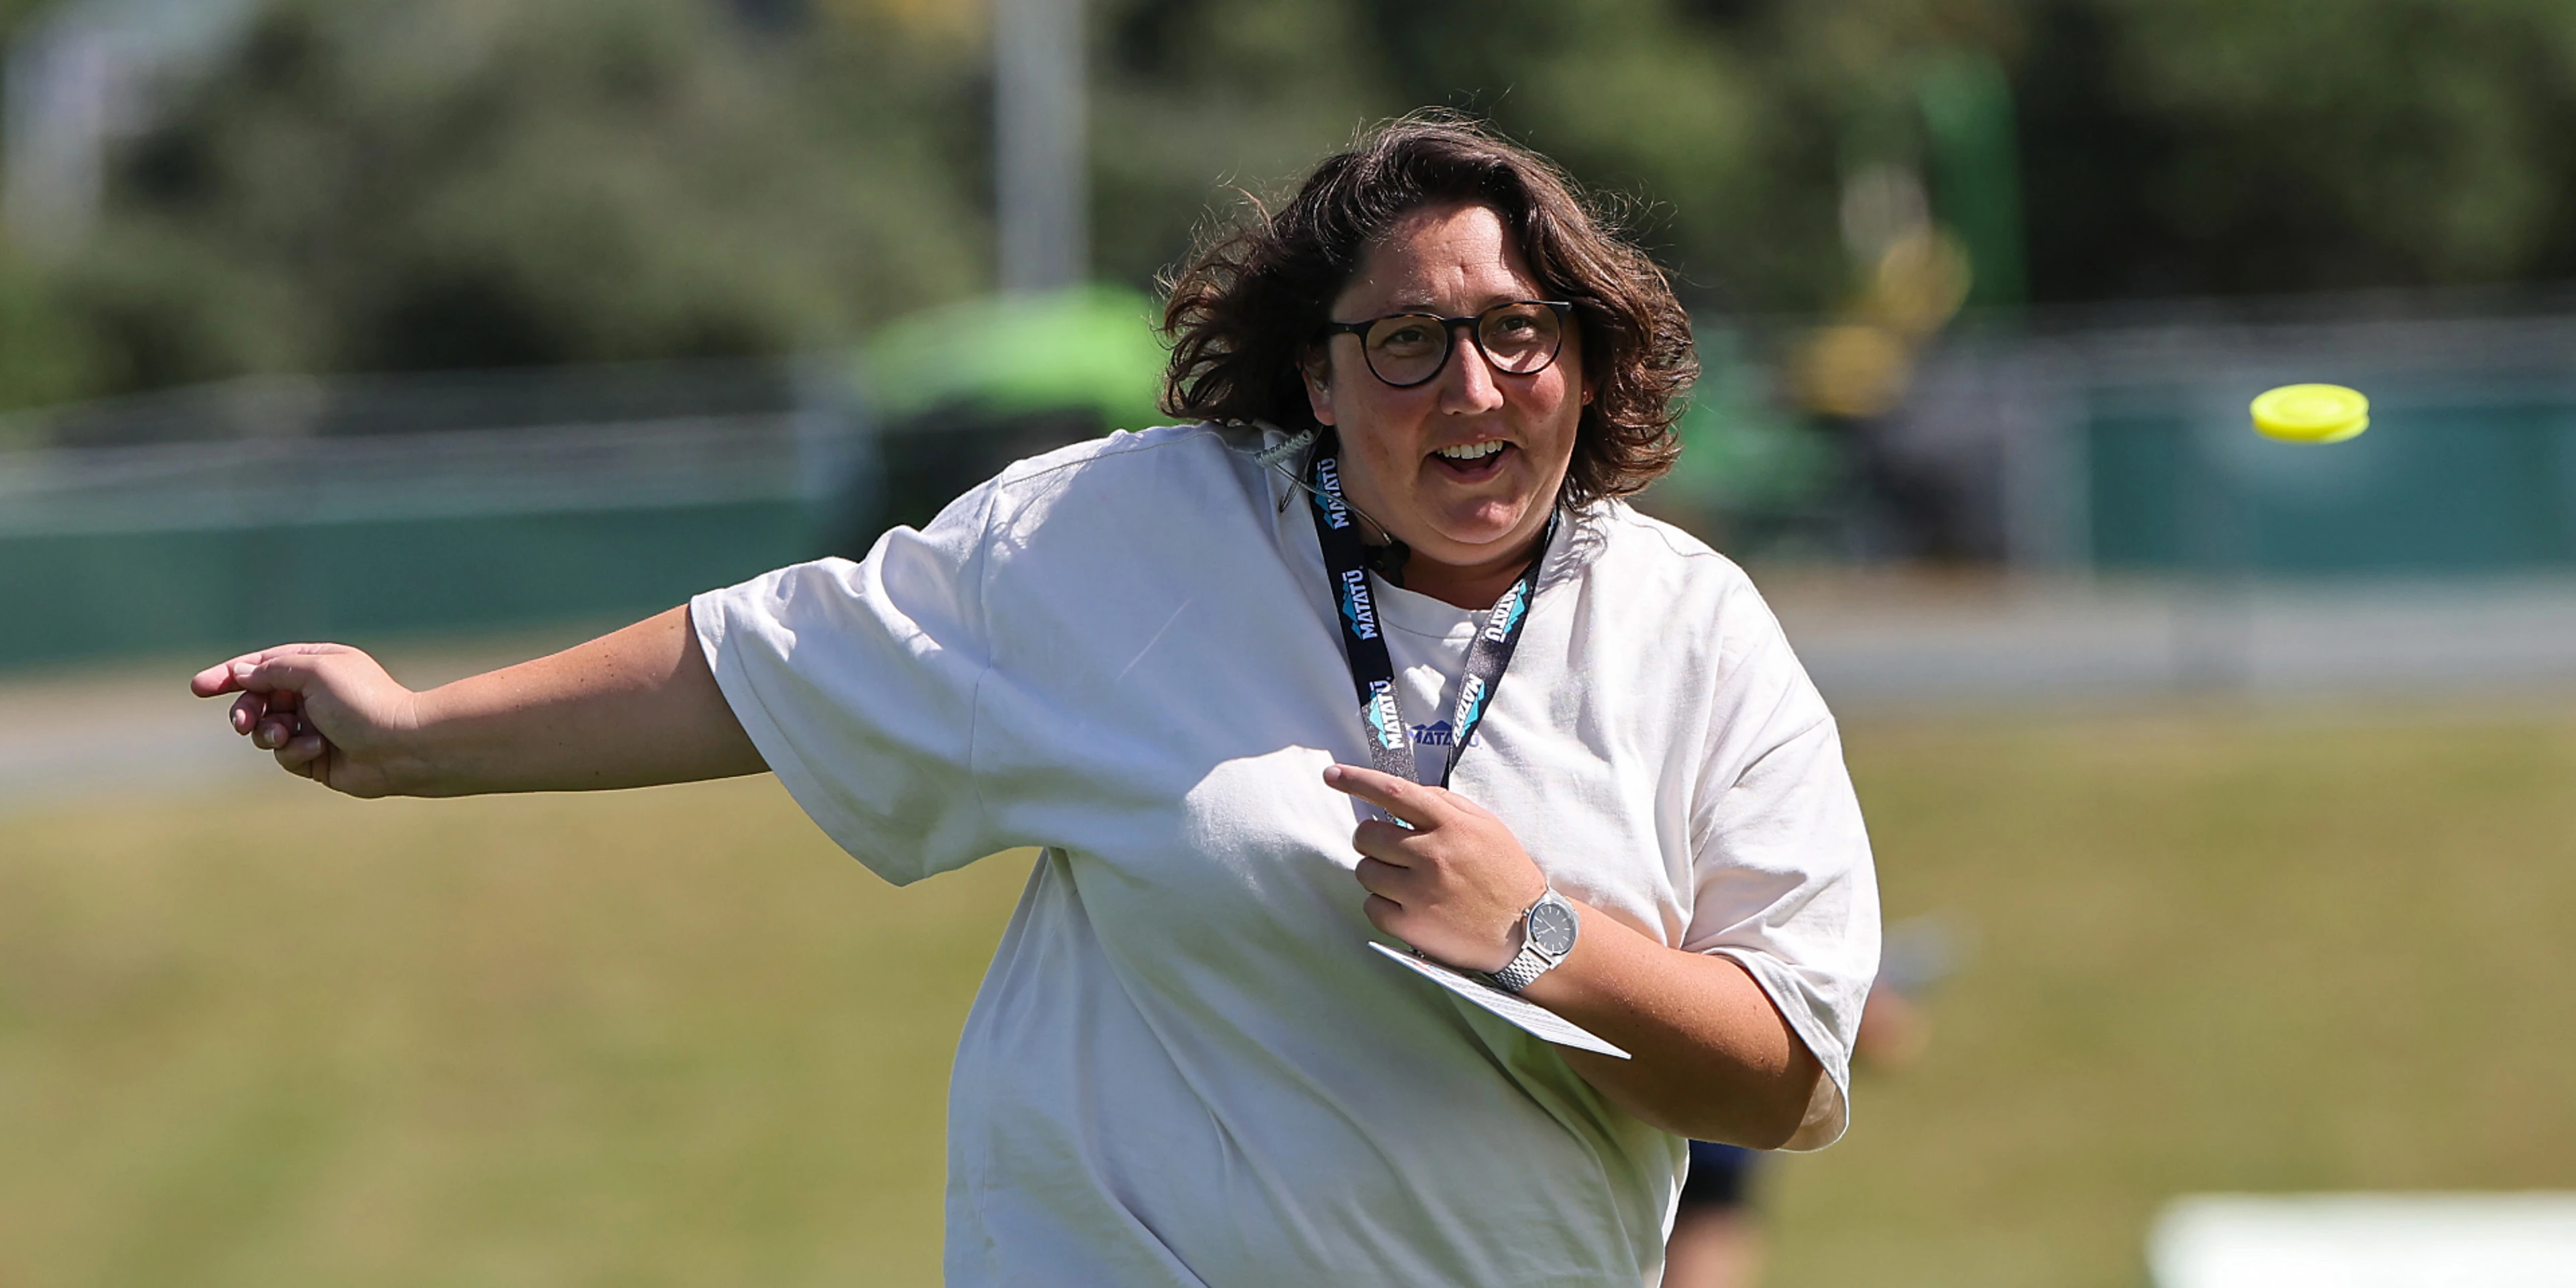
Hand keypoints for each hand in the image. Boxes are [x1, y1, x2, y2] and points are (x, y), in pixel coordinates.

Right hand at [189, 644, 423, 796]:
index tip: (197, 687)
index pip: (261, 666)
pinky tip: (317, 749)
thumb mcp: (314, 671)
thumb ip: (273, 669)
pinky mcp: (316, 757)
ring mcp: (314, 726)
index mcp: (315, 665)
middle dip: (246, 710)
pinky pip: (285, 754)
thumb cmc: (363, 701)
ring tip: (285, 734)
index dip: (228, 675)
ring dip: (269, 733)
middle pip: (257, 700)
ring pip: (266, 730)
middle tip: (243, 722)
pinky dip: (294, 751)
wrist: (399, 746)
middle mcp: (313, 694)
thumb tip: (242, 673)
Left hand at [1323, 763, 1548, 972]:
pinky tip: (1408, 906)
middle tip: (1391, 851)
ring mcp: (1419, 892)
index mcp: (1450, 825)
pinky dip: (1383, 906)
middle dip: (1371, 841)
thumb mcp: (1485, 826)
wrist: (1528, 930)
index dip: (1356, 780)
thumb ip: (1446, 804)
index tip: (1332, 775)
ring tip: (1406, 882)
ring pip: (1365, 871)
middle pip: (1366, 836)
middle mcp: (1431, 855)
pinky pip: (1371, 907)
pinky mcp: (1411, 926)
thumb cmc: (1505, 873)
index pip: (1392, 791)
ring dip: (1377, 874)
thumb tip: (1404, 795)